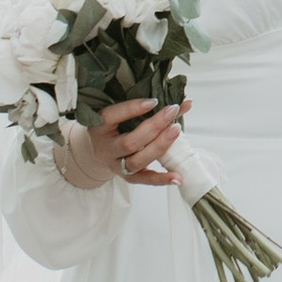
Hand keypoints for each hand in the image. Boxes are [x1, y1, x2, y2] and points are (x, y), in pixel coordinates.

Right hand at [53, 97, 185, 191]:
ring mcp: (116, 165)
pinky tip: (177, 177)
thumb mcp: (119, 114)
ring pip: (137, 161)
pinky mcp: (127, 177)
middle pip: (130, 143)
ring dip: (159, 147)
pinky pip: (144, 180)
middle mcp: (106, 148)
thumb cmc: (112, 127)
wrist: (96, 151)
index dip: (132, 109)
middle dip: (153, 127)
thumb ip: (148, 106)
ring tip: (176, 132)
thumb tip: (185, 102)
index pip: (113, 116)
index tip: (153, 101)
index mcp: (99, 127)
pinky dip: (162, 179)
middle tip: (171, 112)